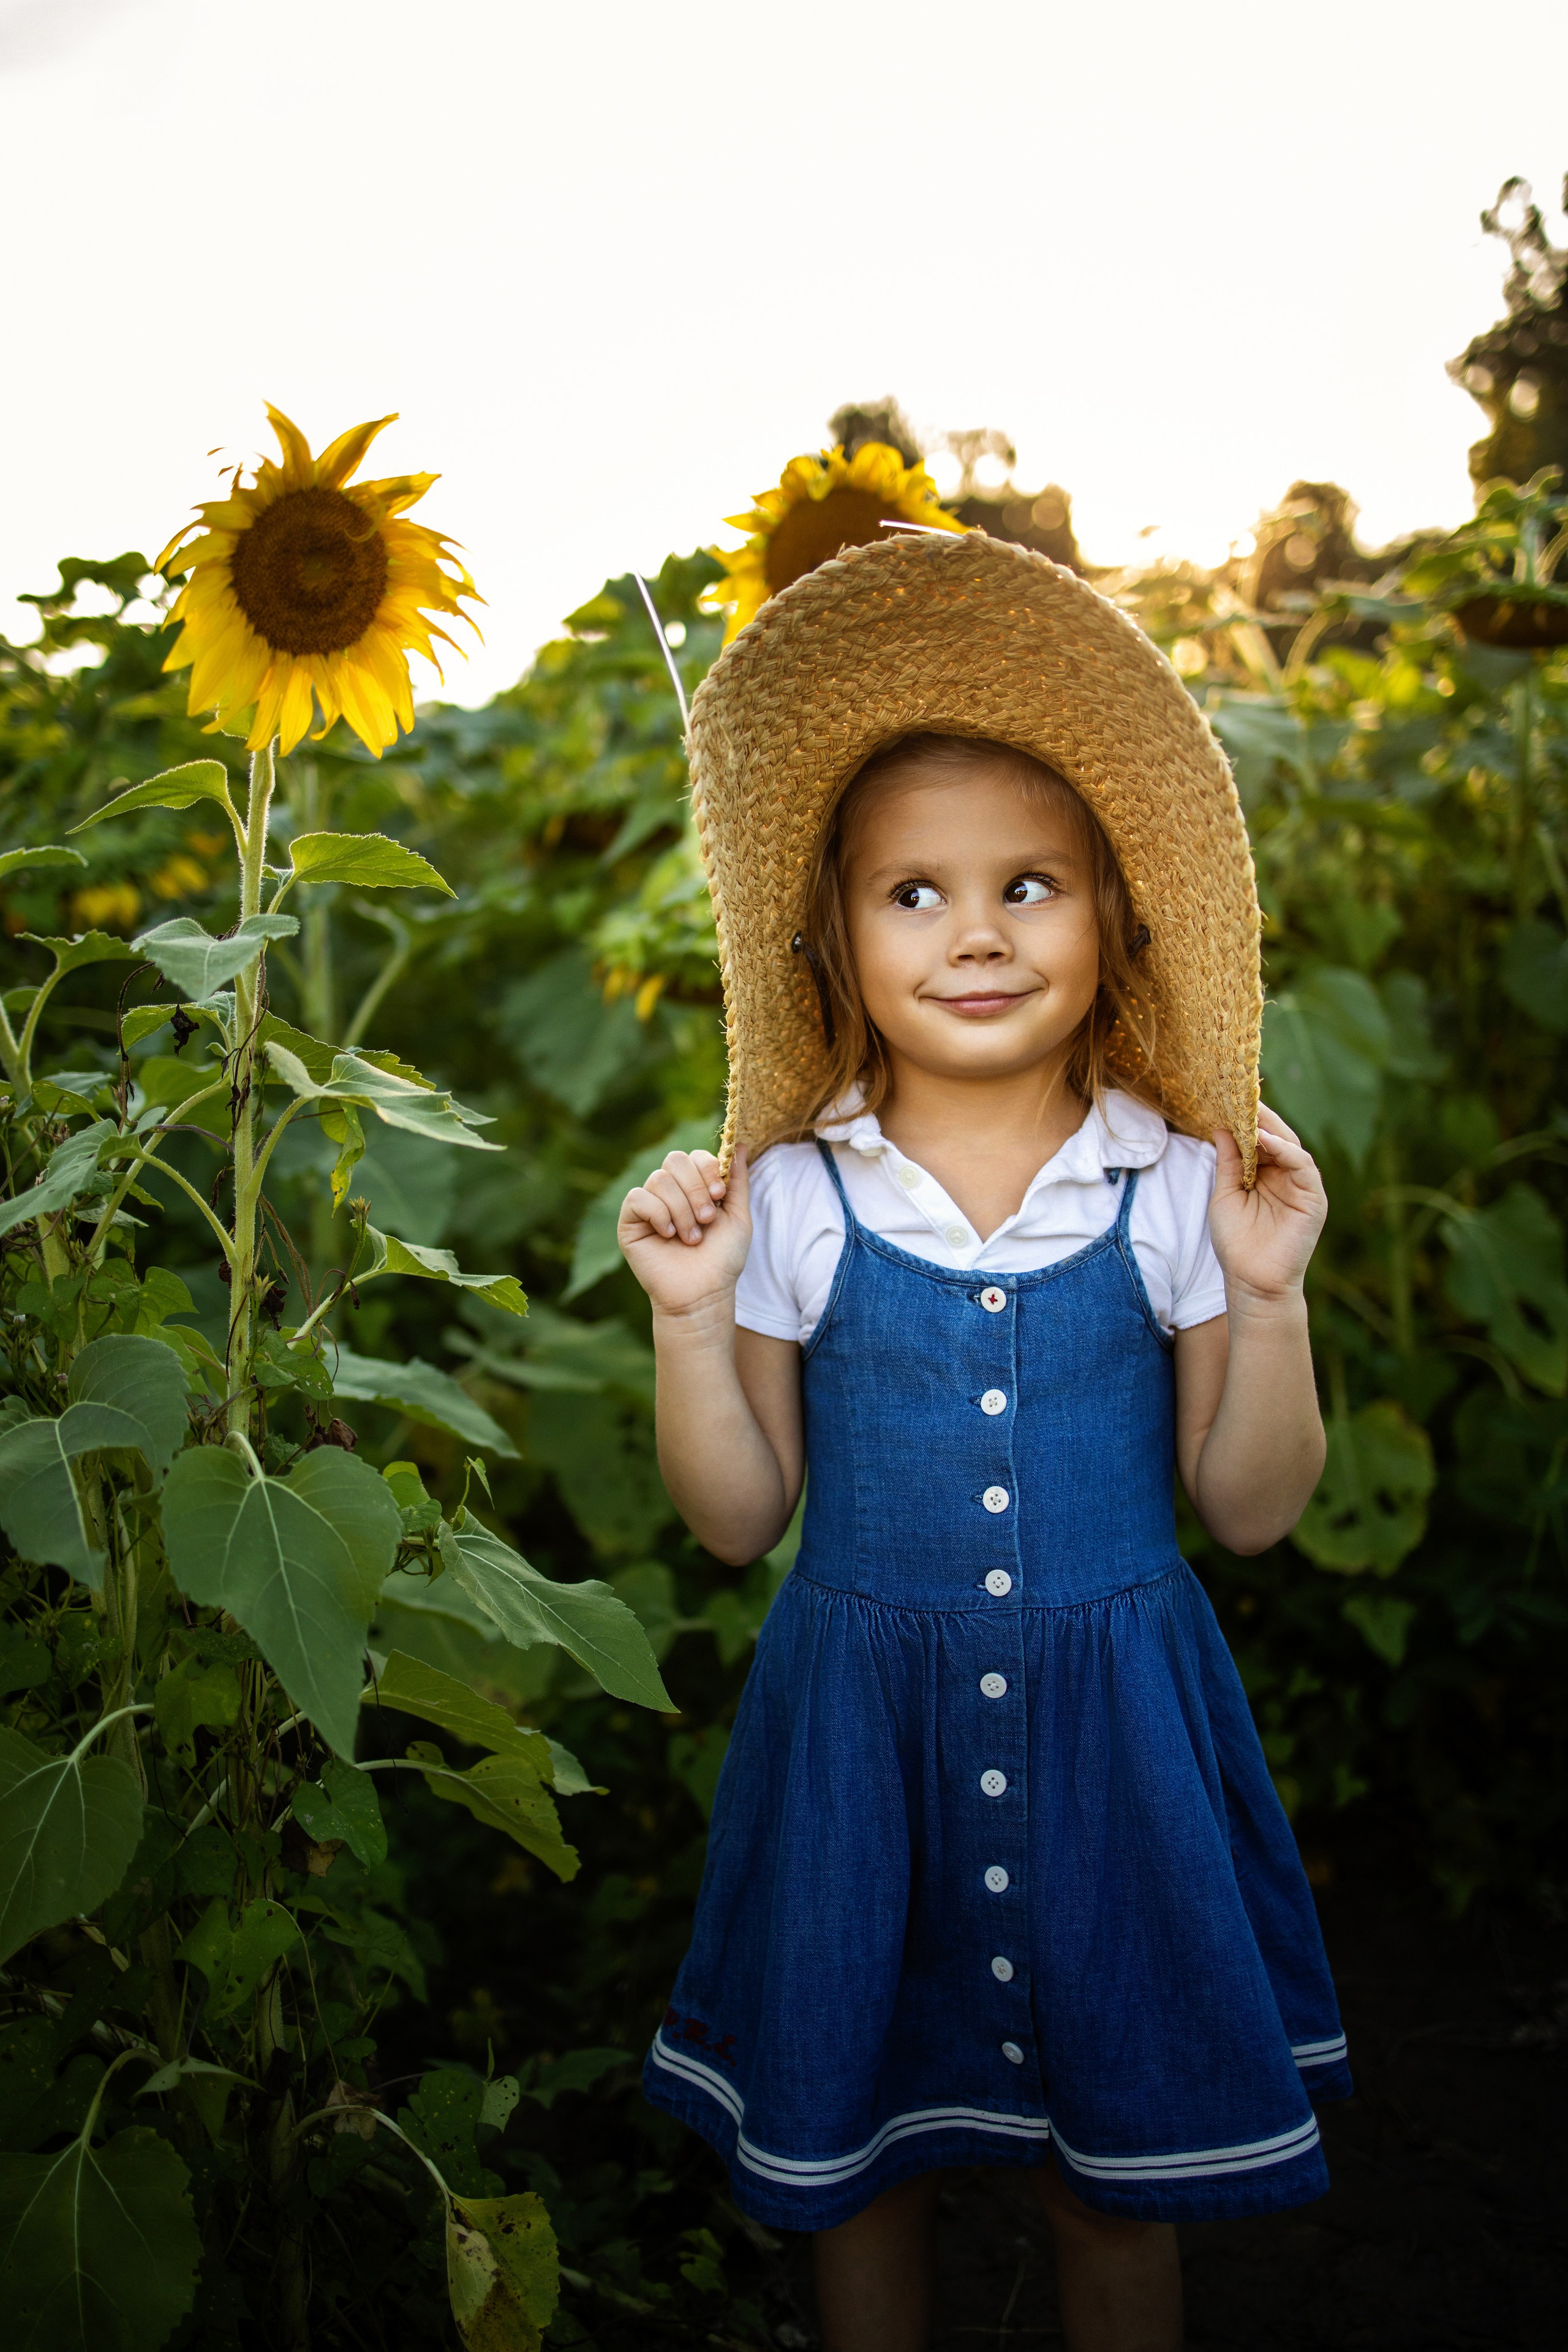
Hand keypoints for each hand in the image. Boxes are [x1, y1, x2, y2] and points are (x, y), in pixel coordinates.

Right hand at [617, 1146, 752, 1316]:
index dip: (707, 1169)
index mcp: (694, 1188)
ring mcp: (648, 1205)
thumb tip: (742, 1144)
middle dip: (695, 1189)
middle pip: (674, 1160)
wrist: (704, 1293)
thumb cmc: (722, 1260)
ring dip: (681, 1209)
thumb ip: (738, 1180)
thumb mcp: (738, 1216)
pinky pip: (638, 1198)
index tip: (719, 1195)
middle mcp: (670, 1192)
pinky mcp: (630, 1221)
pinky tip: (669, 1235)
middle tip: (707, 1219)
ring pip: (658, 1180)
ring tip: (691, 1237)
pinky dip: (658, 1214)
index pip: (694, 1156)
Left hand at [1209, 1105, 1326, 1307]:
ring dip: (1271, 1129)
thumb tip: (1220, 1128)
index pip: (1259, 1140)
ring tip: (1249, 1114)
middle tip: (1240, 1095)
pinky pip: (1303, 1166)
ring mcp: (1302, 1187)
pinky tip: (1264, 1141)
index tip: (1226, 1098)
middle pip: (1277, 1138)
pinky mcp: (1314, 1199)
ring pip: (1292, 1147)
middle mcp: (1286, 1177)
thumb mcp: (1225, 1195)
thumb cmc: (1236, 1243)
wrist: (1251, 1282)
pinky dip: (1286, 1151)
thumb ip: (1227, 1163)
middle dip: (1259, 1117)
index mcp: (1265, 1175)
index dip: (1245, 1120)